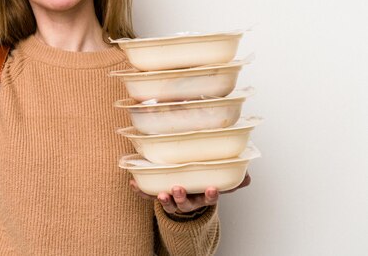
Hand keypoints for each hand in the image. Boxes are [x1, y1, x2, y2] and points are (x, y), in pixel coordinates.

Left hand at [128, 172, 250, 214]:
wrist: (186, 196)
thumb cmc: (201, 184)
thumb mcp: (218, 181)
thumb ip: (232, 180)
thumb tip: (247, 177)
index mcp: (202, 196)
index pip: (208, 197)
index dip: (210, 195)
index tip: (212, 189)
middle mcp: (188, 201)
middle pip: (185, 204)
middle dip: (182, 198)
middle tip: (178, 188)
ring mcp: (173, 201)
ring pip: (169, 204)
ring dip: (164, 199)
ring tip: (161, 192)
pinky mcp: (158, 196)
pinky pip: (148, 195)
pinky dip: (140, 191)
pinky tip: (133, 183)